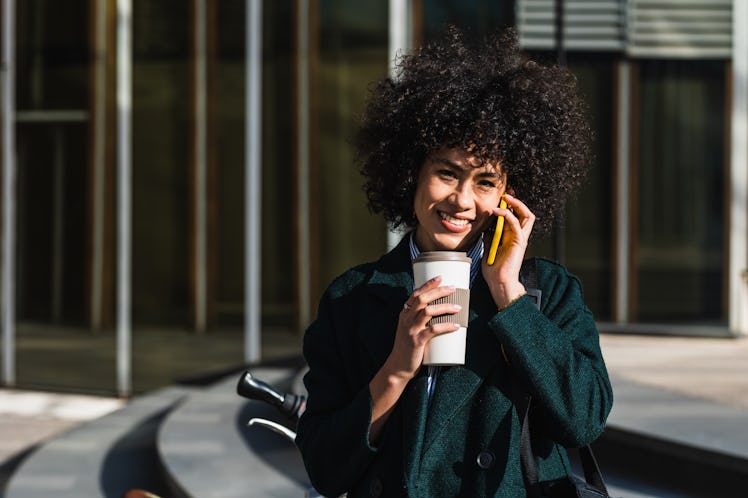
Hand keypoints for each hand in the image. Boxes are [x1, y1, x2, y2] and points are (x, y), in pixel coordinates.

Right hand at [384, 276, 460, 380]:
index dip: (428, 285)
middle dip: (438, 291)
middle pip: (422, 299)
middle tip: (453, 288)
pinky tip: (456, 326)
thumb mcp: (410, 329)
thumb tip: (443, 312)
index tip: (440, 278)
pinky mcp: (417, 342)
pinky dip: (446, 326)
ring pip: (428, 312)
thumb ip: (422, 320)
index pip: (415, 294)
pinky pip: (433, 330)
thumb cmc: (408, 347)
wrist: (398, 367)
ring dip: (445, 307)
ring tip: (458, 308)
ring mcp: (411, 330)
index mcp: (404, 314)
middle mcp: (406, 319)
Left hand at [481, 193, 534, 308]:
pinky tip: (497, 211)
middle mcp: (518, 236)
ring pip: (527, 215)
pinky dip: (507, 215)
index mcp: (512, 236)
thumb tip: (485, 227)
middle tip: (507, 193)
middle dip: (516, 201)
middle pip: (525, 213)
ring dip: (516, 204)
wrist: (498, 282)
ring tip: (506, 198)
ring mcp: (520, 239)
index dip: (511, 205)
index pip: (516, 216)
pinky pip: (516, 224)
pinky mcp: (519, 242)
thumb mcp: (488, 247)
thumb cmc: (494, 269)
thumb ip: (489, 236)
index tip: (502, 196)